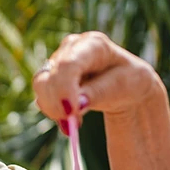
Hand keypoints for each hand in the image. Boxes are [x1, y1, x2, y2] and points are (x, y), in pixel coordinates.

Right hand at [33, 32, 166, 126]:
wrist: (124, 83)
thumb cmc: (128, 80)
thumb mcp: (122, 86)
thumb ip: (99, 93)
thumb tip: (77, 105)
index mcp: (93, 45)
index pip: (68, 64)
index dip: (63, 89)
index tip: (69, 113)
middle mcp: (70, 48)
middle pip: (48, 76)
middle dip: (57, 104)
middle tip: (72, 124)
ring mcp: (57, 61)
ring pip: (41, 87)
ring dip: (54, 110)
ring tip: (76, 122)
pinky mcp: (49, 76)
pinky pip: (43, 97)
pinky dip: (54, 112)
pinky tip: (70, 118)